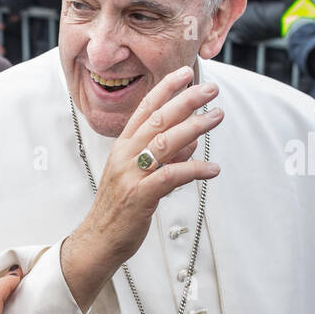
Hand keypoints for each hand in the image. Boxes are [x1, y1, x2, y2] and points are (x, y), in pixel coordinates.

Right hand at [61, 65, 222, 309]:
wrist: (98, 240)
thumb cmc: (120, 209)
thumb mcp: (138, 176)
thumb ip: (163, 158)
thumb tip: (191, 144)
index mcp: (122, 147)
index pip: (144, 110)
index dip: (165, 89)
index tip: (186, 73)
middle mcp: (124, 156)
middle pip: (158, 120)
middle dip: (186, 101)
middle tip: (210, 90)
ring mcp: (131, 175)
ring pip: (166, 143)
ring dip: (195, 127)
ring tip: (217, 117)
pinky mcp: (140, 197)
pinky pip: (171, 176)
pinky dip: (194, 170)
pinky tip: (213, 169)